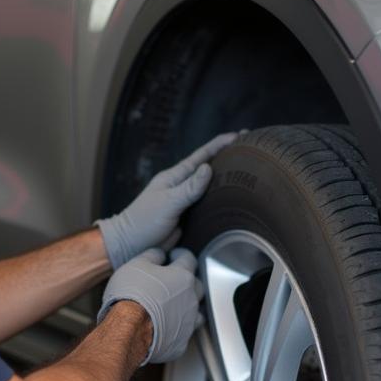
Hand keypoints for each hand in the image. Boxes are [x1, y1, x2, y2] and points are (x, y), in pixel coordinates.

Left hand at [95, 132, 237, 269]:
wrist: (130, 245)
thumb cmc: (143, 221)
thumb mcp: (167, 202)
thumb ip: (188, 188)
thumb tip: (208, 168)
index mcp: (175, 177)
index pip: (201, 156)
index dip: (219, 145)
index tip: (238, 136)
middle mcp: (183, 187)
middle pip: (209, 169)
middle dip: (228, 159)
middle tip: (250, 150)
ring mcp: (186, 202)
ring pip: (211, 188)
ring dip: (227, 180)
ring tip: (249, 173)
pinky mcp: (190, 218)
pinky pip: (209, 206)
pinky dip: (221, 202)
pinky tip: (235, 201)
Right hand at [97, 247, 203, 364]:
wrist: (128, 329)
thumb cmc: (131, 296)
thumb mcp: (136, 264)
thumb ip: (152, 255)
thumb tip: (160, 254)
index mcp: (182, 276)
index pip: (188, 259)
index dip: (180, 255)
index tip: (175, 255)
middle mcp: (190, 299)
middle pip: (197, 286)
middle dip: (187, 281)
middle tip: (174, 280)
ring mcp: (188, 322)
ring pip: (195, 312)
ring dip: (186, 307)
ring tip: (173, 307)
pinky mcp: (180, 343)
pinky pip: (183, 334)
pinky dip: (177, 329)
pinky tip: (167, 328)